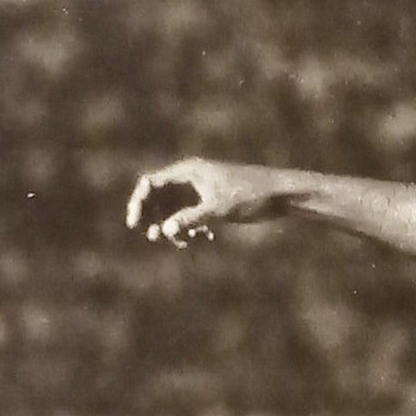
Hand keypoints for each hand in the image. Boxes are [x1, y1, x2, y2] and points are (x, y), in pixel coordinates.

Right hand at [125, 159, 267, 245]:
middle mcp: (192, 178)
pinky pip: (194, 216)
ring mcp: (203, 190)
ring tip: (183, 243)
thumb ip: (191, 218)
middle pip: (160, 197)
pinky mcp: (215, 202)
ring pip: (177, 209)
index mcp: (189, 171)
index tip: (134, 224)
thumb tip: (167, 230)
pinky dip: (194, 228)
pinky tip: (205, 240)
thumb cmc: (250, 195)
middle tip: (156, 238)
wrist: (280, 194)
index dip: (139, 203)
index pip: (151, 183)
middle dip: (156, 218)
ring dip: (175, 227)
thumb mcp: (218, 209)